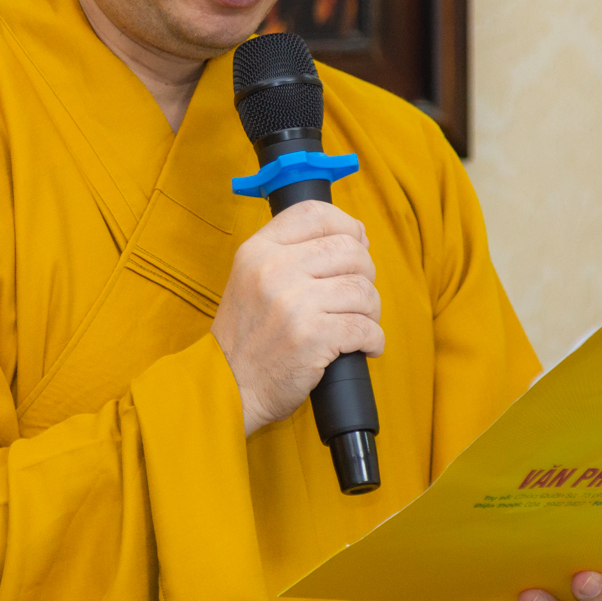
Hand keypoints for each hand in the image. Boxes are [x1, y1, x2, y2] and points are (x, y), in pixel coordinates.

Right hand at [210, 201, 380, 435]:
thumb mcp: (251, 279)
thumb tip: (357, 236)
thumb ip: (292, 254)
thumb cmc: (247, 337)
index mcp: (258, 250)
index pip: (314, 213)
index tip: (358, 242)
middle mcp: (274, 269)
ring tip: (358, 324)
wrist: (228, 387)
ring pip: (362, 289)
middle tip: (356, 297)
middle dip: (365, 273)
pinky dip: (373, 339)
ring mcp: (294, 303)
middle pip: (349, 249)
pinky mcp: (312, 337)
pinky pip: (365, 328)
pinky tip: (364, 347)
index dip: (346, 224)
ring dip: (370, 311)